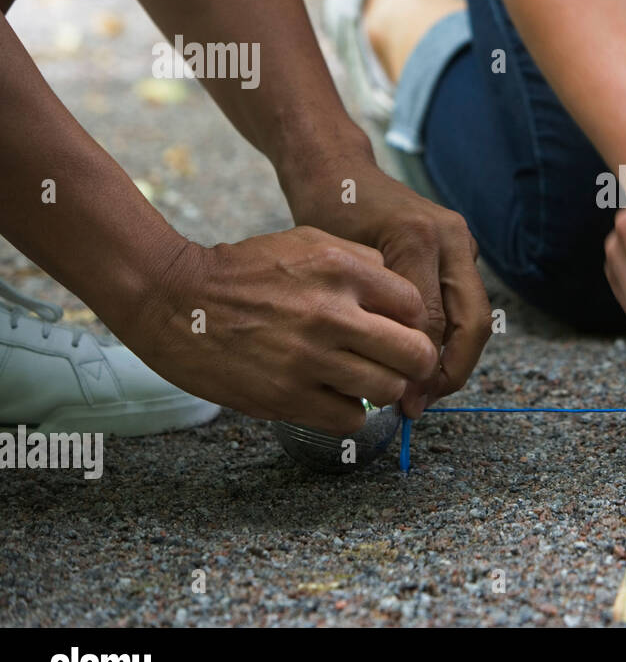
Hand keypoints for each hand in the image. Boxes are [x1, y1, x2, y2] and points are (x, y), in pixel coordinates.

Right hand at [128, 227, 438, 433]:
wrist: (172, 299)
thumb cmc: (244, 270)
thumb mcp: (308, 241)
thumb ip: (362, 263)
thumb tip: (403, 299)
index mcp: (341, 270)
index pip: (417, 308)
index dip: (412, 323)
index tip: (399, 330)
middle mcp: (331, 313)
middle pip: (414, 354)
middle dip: (412, 362)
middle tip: (397, 364)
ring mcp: (309, 358)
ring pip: (388, 391)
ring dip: (382, 389)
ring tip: (362, 380)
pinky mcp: (286, 396)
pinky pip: (350, 419)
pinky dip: (348, 412)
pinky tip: (331, 396)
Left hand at [282, 163, 491, 416]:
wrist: (338, 170)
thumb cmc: (327, 212)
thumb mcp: (339, 265)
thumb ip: (370, 313)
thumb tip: (389, 377)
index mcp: (420, 239)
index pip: (432, 322)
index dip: (420, 369)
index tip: (402, 402)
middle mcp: (452, 238)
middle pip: (472, 322)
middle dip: (451, 371)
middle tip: (422, 403)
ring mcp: (462, 240)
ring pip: (473, 316)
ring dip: (454, 358)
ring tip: (423, 391)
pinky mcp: (460, 247)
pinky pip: (463, 302)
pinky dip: (448, 336)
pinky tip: (422, 361)